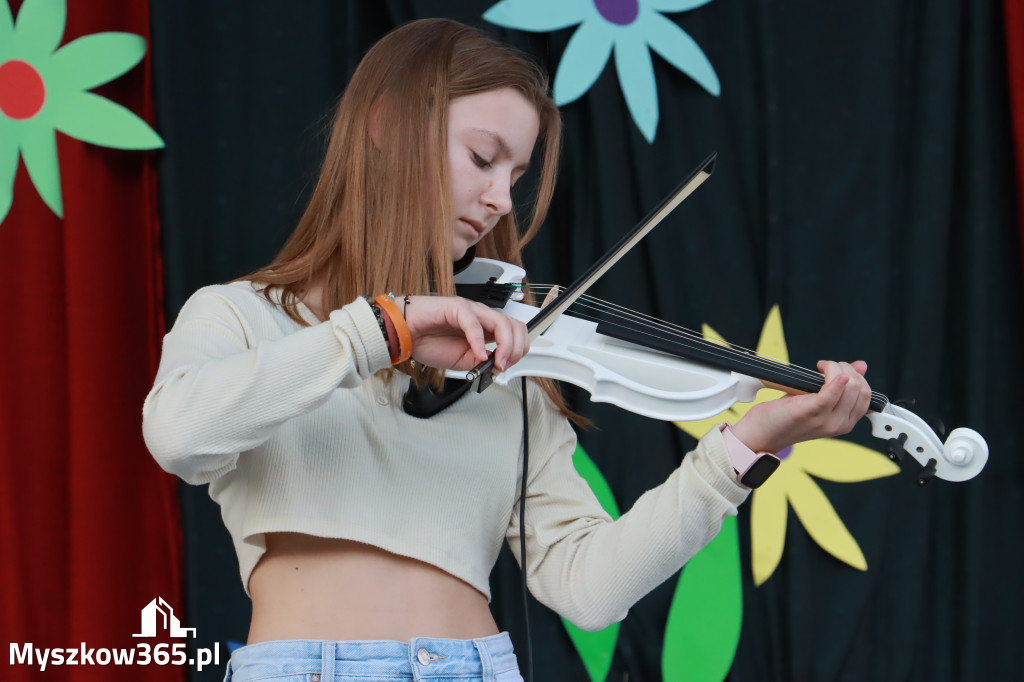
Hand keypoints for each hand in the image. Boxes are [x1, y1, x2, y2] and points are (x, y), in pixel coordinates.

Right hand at [400, 295, 528, 371]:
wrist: (404, 334)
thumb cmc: (428, 342)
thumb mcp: (462, 361)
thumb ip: (481, 362)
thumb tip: (497, 366)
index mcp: (485, 328)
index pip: (515, 333)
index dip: (517, 351)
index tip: (506, 367)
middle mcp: (481, 317)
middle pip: (514, 326)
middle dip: (516, 348)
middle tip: (504, 365)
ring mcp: (470, 310)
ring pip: (501, 322)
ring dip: (505, 346)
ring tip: (496, 362)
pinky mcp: (456, 308)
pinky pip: (474, 323)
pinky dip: (479, 341)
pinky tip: (478, 354)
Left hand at [729, 360, 871, 453]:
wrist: (762, 434)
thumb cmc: (786, 417)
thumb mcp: (817, 400)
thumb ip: (839, 386)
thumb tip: (861, 366)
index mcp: (845, 422)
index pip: (866, 394)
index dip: (855, 376)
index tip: (836, 369)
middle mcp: (840, 424)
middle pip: (860, 388)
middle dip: (845, 368)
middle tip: (826, 367)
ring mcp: (827, 420)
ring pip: (849, 385)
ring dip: (836, 367)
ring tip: (821, 367)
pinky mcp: (811, 412)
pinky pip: (831, 392)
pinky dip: (832, 375)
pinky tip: (825, 369)